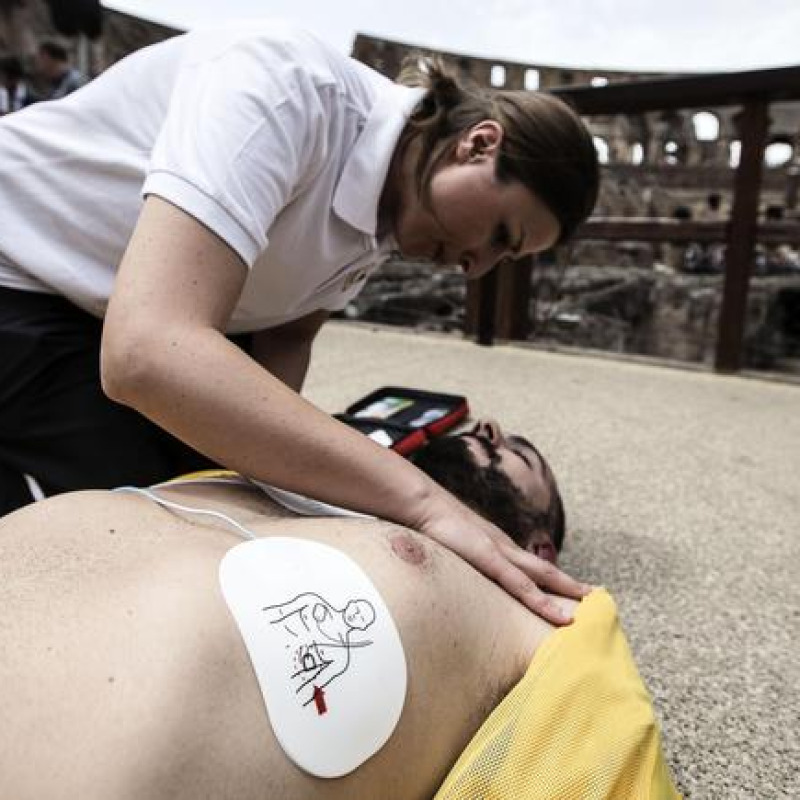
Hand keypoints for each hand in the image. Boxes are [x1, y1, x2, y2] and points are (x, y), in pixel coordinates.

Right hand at [413, 491, 590, 624]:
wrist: (422, 503)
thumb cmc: (431, 524)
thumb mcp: (448, 545)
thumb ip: (457, 557)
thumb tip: (455, 570)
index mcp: (495, 546)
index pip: (529, 566)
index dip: (550, 578)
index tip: (569, 590)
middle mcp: (504, 548)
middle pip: (544, 570)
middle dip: (569, 584)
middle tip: (595, 596)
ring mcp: (499, 552)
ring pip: (541, 577)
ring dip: (566, 590)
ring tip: (589, 602)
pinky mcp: (489, 558)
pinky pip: (520, 585)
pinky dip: (541, 599)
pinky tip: (557, 612)